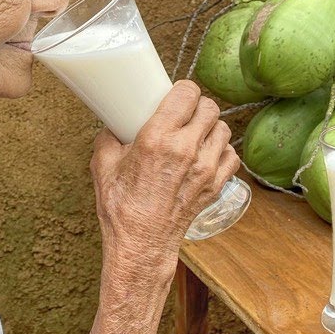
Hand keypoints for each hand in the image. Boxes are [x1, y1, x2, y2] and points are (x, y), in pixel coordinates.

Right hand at [90, 81, 239, 268]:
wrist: (141, 243)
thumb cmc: (120, 207)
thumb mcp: (103, 165)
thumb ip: (109, 138)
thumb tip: (114, 123)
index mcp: (158, 138)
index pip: (187, 94)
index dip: (184, 89)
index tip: (177, 93)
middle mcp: (187, 149)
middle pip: (209, 108)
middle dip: (197, 106)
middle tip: (185, 113)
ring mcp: (206, 168)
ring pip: (223, 129)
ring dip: (211, 127)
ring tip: (196, 133)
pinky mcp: (216, 185)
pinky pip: (231, 155)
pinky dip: (222, 151)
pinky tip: (207, 154)